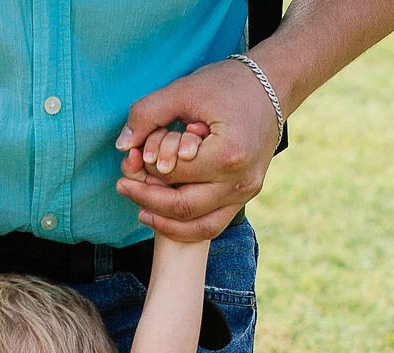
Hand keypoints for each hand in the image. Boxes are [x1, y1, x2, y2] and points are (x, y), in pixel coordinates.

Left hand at [114, 59, 283, 241]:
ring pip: (199, 226)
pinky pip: (213, 223)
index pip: (173, 174)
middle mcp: (241, 180)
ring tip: (140, 209)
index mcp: (228, 154)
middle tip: (123, 187)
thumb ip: (148, 114)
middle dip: (148, 199)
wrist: (271, 86)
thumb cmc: (227, 84)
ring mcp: (247, 192)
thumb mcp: (184, 90)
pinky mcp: (246, 195)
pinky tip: (164, 216)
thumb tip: (122, 146)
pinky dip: (186, 226)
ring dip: (165, 222)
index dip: (145, 170)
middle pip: (184, 207)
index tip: (130, 160)